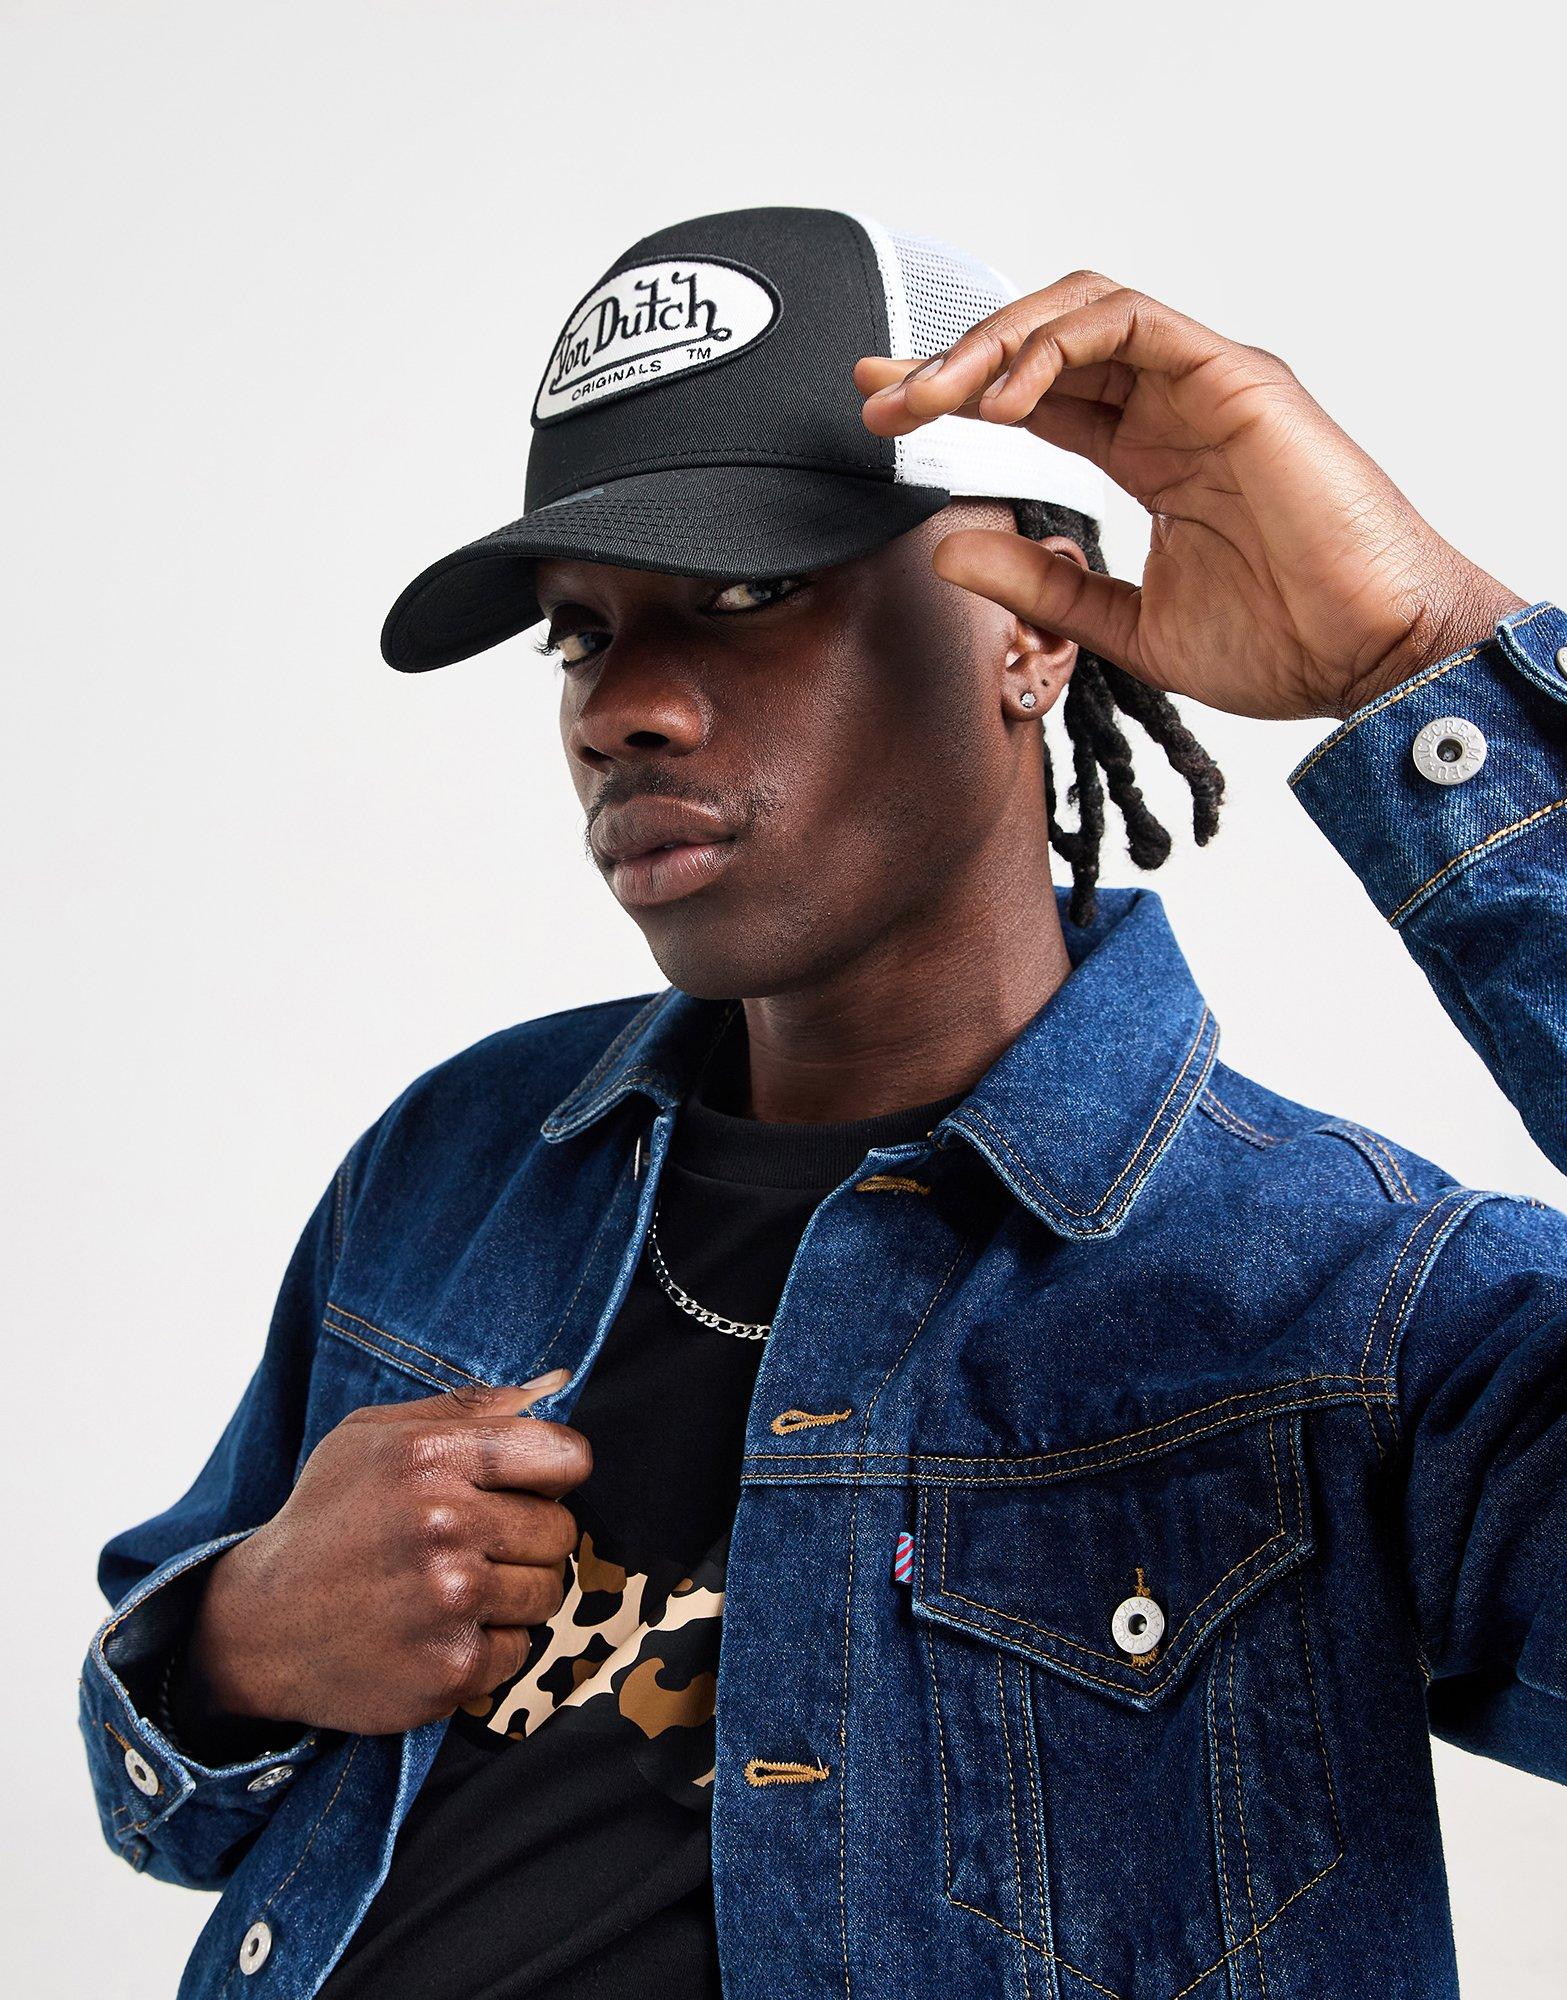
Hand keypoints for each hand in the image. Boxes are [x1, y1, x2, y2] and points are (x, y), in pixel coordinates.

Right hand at [187, 1372, 587, 1735]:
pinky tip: (438, 1632)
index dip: (554, 1473)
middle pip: (561, 1529)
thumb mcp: (374, 1438)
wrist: (257, 1627)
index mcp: (431, 1456)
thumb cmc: (326, 1519)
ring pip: (548, 1591)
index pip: (564, 1455)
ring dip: (513, 1593)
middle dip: (529, 1536)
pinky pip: (521, 1651)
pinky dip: (489, 1646)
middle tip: (474, 1545)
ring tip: (453, 1588)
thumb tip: (558, 1381)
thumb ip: (470, 1405)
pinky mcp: (451, 1670)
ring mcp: (448, 1601)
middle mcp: (443, 1524)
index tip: (528, 1487)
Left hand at [856, 274, 1524, 721]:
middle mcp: (1173, 405)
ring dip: (993, 344)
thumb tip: (946, 551)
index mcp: (1150, 453)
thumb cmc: (1283, 642)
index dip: (956, 394)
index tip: (884, 412)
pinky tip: (1005, 399)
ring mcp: (1204, 383)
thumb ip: (1039, 583)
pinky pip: (1130, 323)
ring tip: (934, 397)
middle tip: (883, 399)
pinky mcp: (1235, 377)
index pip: (1036, 397)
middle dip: (952, 362)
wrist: (1369, 659)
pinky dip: (1057, 345)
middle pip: (1044, 345)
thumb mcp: (1125, 622)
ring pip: (1080, 312)